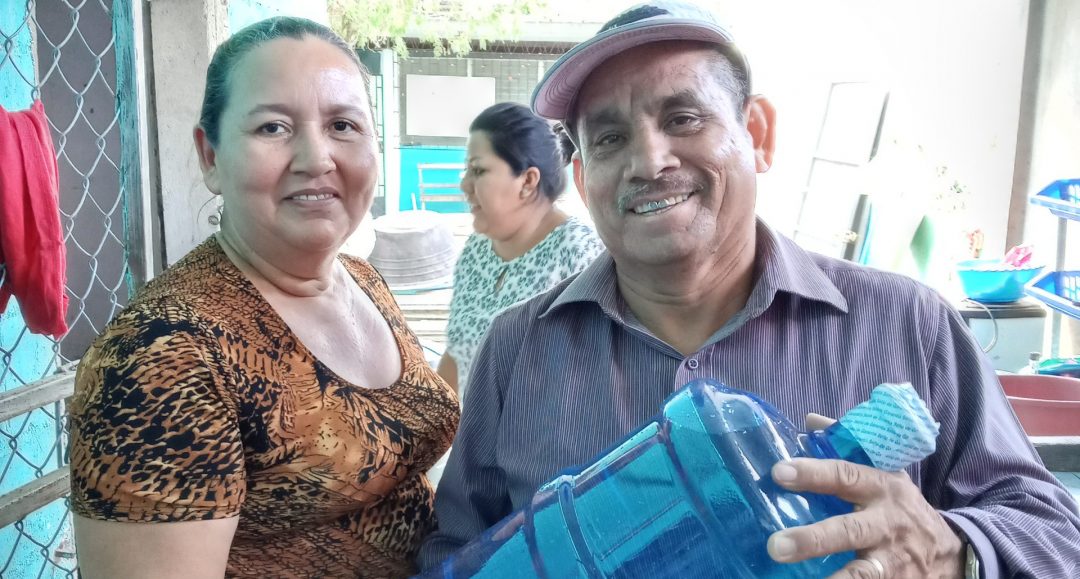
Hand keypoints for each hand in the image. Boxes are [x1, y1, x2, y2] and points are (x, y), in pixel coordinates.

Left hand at [766, 458, 964, 578]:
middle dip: (812, 539)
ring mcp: (893, 560)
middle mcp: (887, 524)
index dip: (813, 473)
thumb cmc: (903, 507)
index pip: (845, 476)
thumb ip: (850, 447)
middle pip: (849, 531)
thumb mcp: (887, 473)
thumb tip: (811, 420)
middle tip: (776, 546)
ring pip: (862, 573)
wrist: (954, 553)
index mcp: (882, 488)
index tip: (780, 472)